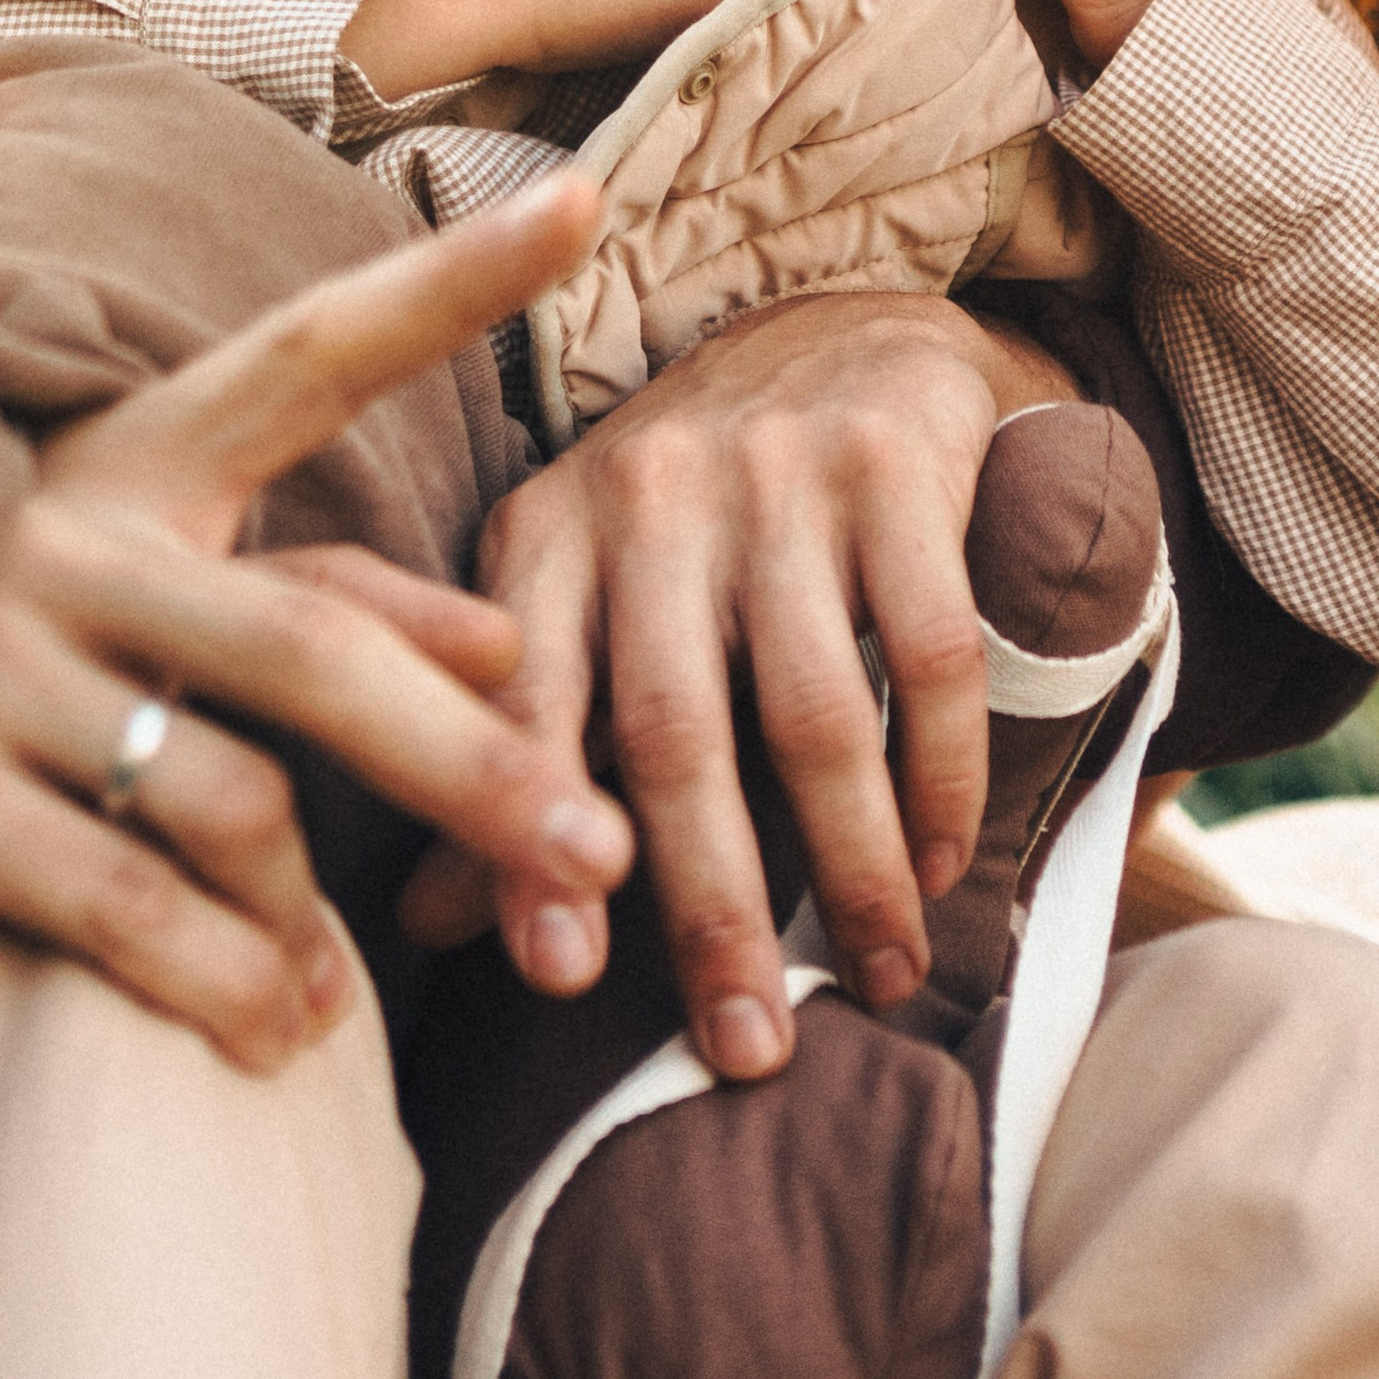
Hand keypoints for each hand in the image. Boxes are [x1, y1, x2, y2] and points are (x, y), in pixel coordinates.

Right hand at [0, 180, 633, 1072]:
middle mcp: (74, 541)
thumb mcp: (203, 591)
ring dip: (328, 906)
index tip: (584, 200)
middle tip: (600, 850)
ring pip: (231, 801)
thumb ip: (352, 604)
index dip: (452, 280)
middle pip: (311, 648)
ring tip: (388, 976)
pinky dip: (227, 975)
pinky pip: (125, 904)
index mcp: (156, 454)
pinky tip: (290, 1023)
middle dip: (469, 761)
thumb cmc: (86, 659)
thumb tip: (513, 645)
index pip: (321, 350)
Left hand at [402, 289, 1071, 1077]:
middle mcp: (647, 491)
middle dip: (711, 908)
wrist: (842, 329)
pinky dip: (942, 775)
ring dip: (852, 869)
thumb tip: (432, 923)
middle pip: (672, 734)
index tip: (560, 976)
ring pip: (810, 712)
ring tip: (881, 973)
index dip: (531, 842)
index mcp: (546, 530)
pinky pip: (927, 653)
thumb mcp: (579, 592)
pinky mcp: (895, 461)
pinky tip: (945, 857)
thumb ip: (518, 741)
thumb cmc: (694, 509)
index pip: (527, 705)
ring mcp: (777, 470)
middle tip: (748, 1048)